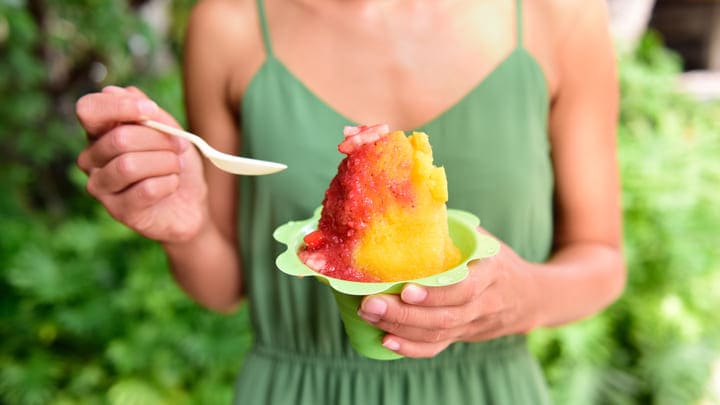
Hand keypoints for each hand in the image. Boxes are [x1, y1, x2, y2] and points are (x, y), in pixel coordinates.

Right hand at [76, 86, 207, 242]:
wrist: (190, 206)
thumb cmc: (176, 165)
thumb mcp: (170, 132)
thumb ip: (148, 112)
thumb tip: (114, 91)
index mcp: (100, 133)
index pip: (89, 110)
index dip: (119, 106)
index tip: (151, 110)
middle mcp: (91, 158)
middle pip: (119, 138)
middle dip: (159, 140)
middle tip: (179, 147)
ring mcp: (101, 186)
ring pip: (129, 165)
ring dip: (165, 162)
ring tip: (176, 166)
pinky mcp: (118, 211)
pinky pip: (145, 190)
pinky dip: (168, 183)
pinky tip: (172, 185)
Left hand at [357, 229, 540, 357]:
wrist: (530, 297)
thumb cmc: (498, 262)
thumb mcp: (485, 241)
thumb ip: (455, 231)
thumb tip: (414, 207)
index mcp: (491, 274)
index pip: (464, 289)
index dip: (434, 293)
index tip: (405, 289)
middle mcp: (485, 304)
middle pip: (444, 317)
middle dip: (403, 313)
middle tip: (370, 304)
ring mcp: (473, 325)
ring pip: (438, 334)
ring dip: (400, 328)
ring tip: (368, 316)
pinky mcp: (462, 337)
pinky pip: (437, 348)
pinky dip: (411, 348)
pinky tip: (386, 340)